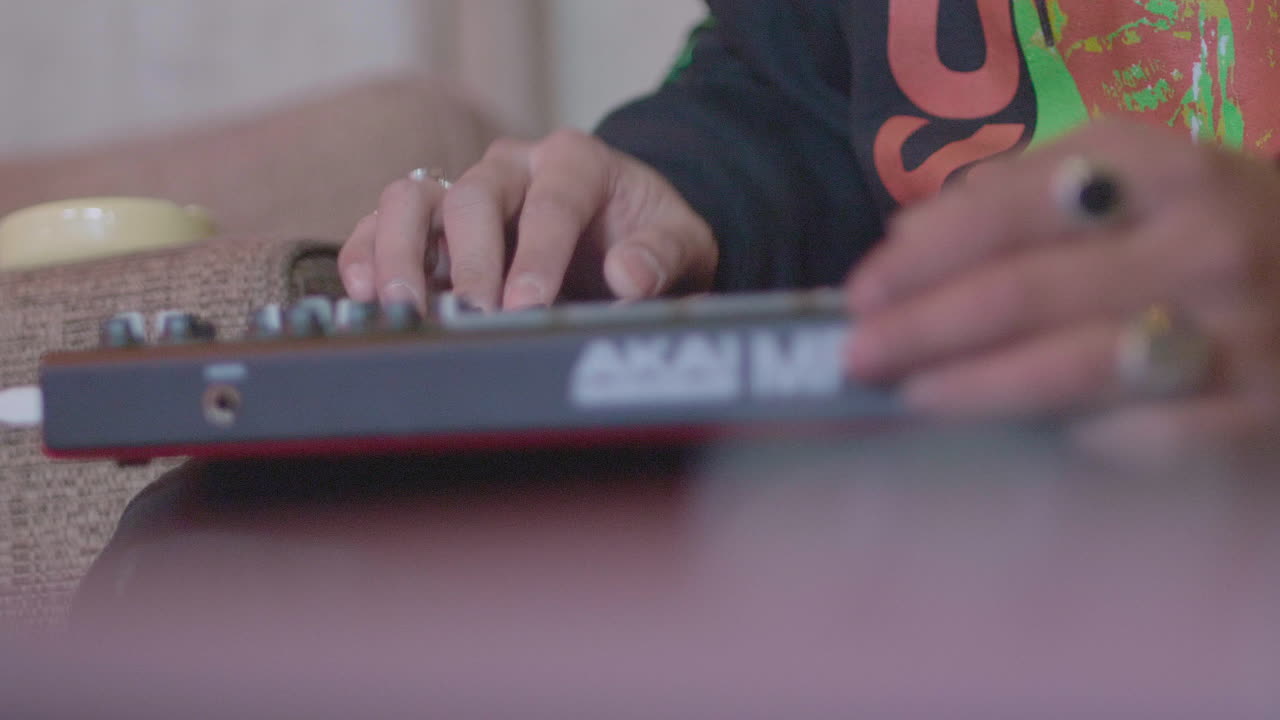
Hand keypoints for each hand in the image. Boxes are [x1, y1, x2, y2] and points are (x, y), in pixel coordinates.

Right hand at [339, 129, 716, 311]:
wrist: (625, 233)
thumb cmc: (648, 236)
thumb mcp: (681, 243)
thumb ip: (662, 256)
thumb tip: (629, 275)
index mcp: (574, 161)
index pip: (550, 203)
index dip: (537, 254)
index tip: (528, 304)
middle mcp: (512, 168)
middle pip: (471, 197)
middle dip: (470, 261)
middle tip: (472, 315)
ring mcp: (466, 192)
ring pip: (412, 200)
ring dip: (400, 254)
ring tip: (403, 306)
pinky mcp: (434, 225)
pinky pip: (384, 226)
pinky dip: (369, 255)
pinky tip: (365, 293)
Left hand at [845, 120, 1279, 463]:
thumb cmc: (1209, 229)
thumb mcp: (1133, 176)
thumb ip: (1020, 193)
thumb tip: (904, 238)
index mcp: (1162, 169)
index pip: (1007, 211)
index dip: (921, 257)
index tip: (862, 292)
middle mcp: (1200, 247)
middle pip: (1021, 294)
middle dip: (919, 330)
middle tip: (856, 356)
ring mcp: (1233, 338)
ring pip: (1067, 372)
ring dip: (970, 389)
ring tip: (909, 396)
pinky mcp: (1252, 420)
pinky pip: (1134, 441)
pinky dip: (1062, 440)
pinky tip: (1013, 442)